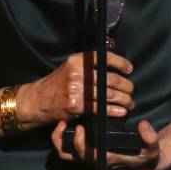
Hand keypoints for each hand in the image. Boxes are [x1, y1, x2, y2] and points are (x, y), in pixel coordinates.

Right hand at [17, 51, 134, 127]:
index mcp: (78, 60)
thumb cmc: (58, 83)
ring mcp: (76, 89)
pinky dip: (113, 110)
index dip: (121, 63)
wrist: (39, 99)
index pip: (104, 58)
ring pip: (108, 94)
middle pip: (110, 79)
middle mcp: (77, 72)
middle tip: (131, 91)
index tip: (129, 70)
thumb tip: (113, 69)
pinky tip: (120, 111)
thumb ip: (88, 65)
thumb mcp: (70, 67)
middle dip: (126, 86)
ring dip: (123, 100)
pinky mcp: (75, 105)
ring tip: (129, 103)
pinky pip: (100, 108)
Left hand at [50, 119, 170, 169]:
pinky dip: (64, 138)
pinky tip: (68, 122)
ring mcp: (90, 156)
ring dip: (59, 140)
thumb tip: (143, 125)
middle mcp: (95, 160)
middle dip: (63, 141)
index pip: (87, 155)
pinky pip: (69, 149)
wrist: (143, 164)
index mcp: (107, 159)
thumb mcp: (152, 147)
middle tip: (65, 122)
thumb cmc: (146, 155)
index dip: (79, 142)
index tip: (81, 127)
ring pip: (66, 154)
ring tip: (61, 123)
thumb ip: (150, 137)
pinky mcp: (88, 151)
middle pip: (70, 156)